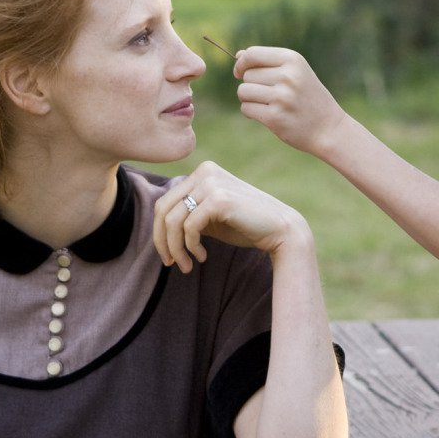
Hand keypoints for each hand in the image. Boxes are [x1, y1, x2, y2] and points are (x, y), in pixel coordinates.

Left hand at [153, 160, 311, 272]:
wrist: (280, 230)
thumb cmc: (246, 226)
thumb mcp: (210, 218)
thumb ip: (188, 215)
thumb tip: (158, 228)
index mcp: (202, 173)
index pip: (165, 202)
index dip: (159, 232)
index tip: (169, 256)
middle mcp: (205, 172)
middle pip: (162, 209)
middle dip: (162, 241)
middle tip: (172, 264)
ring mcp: (211, 183)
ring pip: (172, 220)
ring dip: (176, 248)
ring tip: (188, 265)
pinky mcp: (219, 199)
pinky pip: (189, 227)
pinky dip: (191, 247)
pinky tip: (202, 256)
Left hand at [233, 46, 347, 155]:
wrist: (329, 128)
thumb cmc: (308, 97)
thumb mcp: (295, 72)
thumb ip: (267, 62)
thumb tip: (238, 55)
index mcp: (292, 60)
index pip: (252, 54)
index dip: (242, 63)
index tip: (240, 73)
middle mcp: (287, 76)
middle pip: (247, 75)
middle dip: (251, 84)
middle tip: (270, 94)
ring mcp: (281, 97)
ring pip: (243, 92)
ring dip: (249, 99)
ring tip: (267, 104)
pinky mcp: (275, 117)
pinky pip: (246, 109)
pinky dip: (251, 113)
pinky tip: (267, 115)